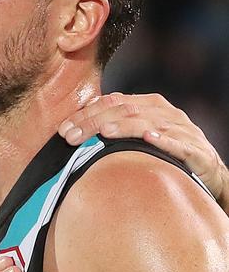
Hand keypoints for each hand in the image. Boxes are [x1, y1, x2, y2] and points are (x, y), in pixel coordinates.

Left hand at [58, 91, 228, 205]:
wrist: (208, 169)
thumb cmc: (167, 152)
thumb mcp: (141, 136)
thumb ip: (116, 129)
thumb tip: (79, 129)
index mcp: (149, 105)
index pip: (112, 102)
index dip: (86, 114)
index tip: (63, 130)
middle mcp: (165, 113)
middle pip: (125, 111)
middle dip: (95, 123)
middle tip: (72, 136)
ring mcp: (181, 129)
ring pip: (148, 123)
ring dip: (124, 128)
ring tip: (103, 133)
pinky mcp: (195, 149)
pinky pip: (178, 143)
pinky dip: (163, 140)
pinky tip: (148, 139)